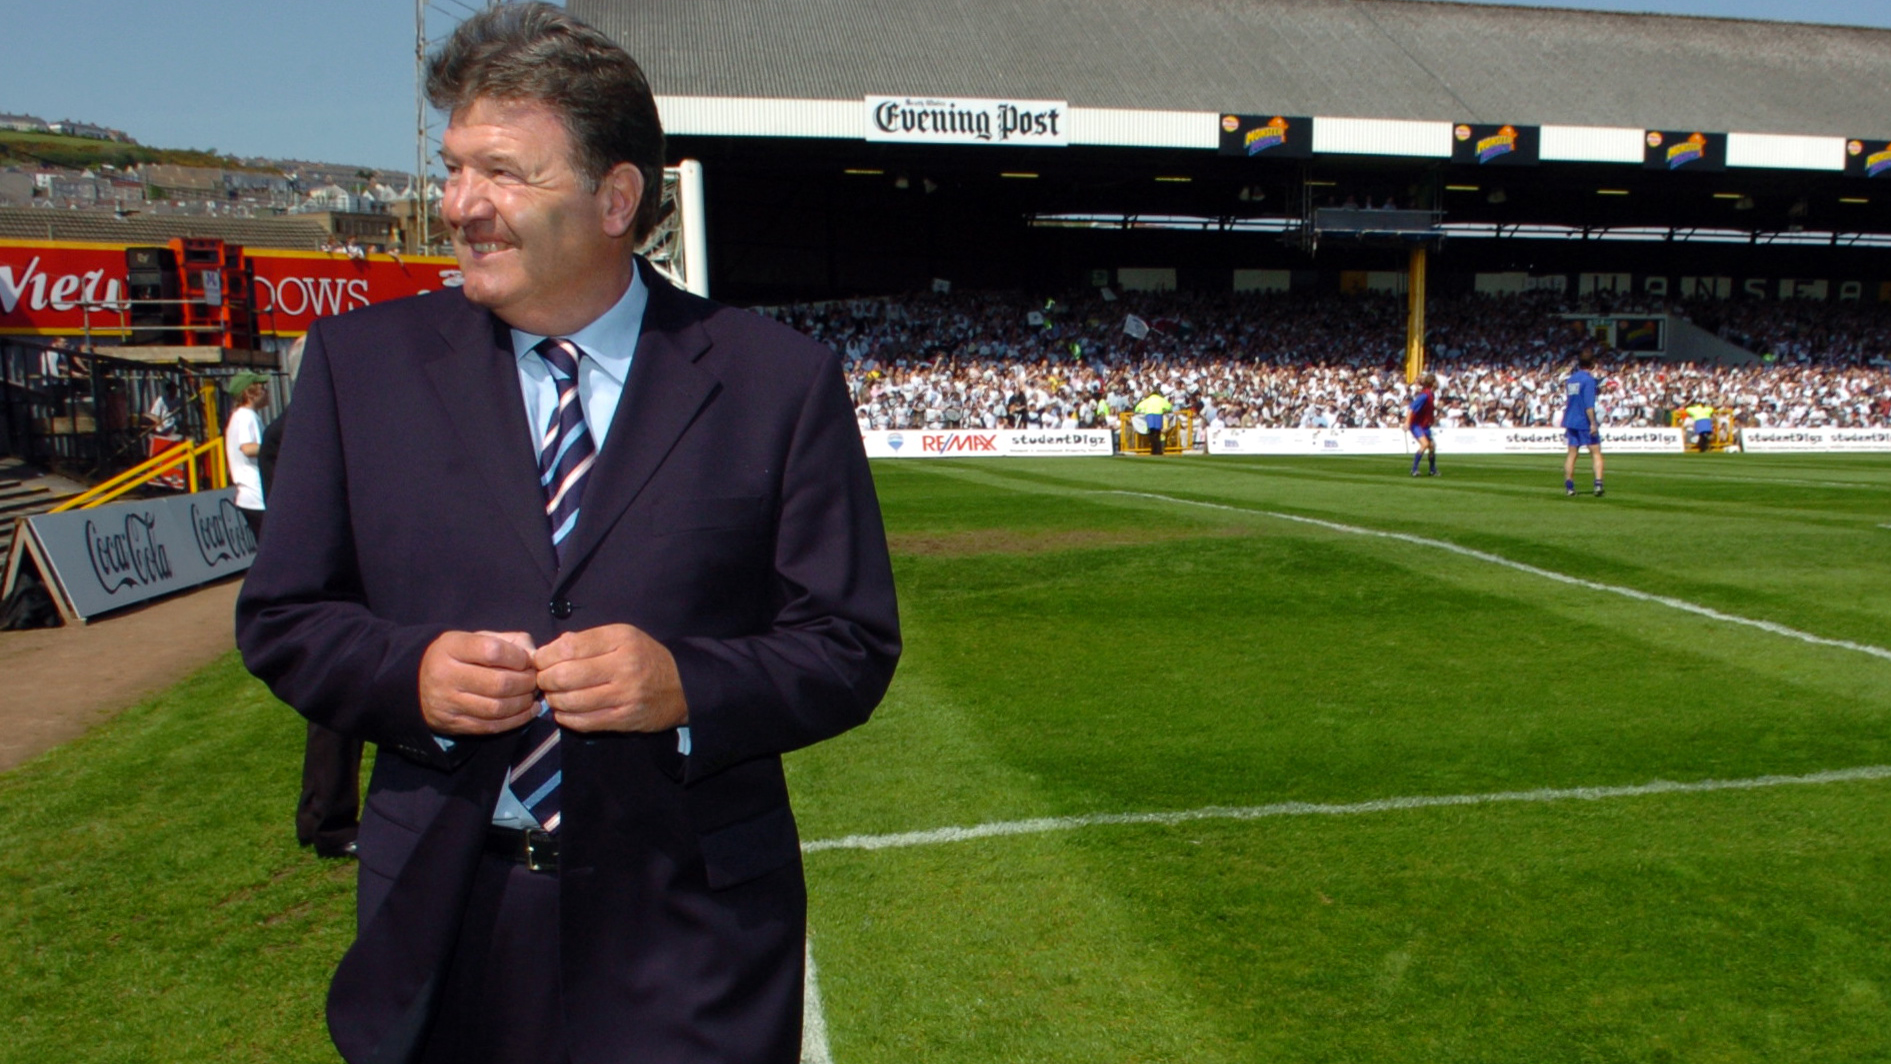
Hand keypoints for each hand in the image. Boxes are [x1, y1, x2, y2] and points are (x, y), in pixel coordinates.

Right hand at [419, 630, 540, 735]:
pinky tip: (527, 711)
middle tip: (534, 680)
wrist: (418, 683)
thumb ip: (508, 641)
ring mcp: (448, 703)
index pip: (492, 651)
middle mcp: (445, 675)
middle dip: (526, 683)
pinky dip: (516, 720)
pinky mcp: (452, 724)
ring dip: (523, 703)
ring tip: (531, 695)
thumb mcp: (476, 638)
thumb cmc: (458, 656)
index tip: (527, 660)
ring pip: (497, 708)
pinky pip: (491, 726)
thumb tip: (535, 656)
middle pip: (498, 683)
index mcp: (451, 647)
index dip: (518, 657)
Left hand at [534, 624, 688, 733]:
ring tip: (553, 695)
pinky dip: (565, 717)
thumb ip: (588, 640)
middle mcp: (623, 667)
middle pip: (565, 675)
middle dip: (545, 679)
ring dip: (553, 699)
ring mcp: (624, 696)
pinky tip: (563, 711)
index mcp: (621, 640)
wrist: (682, 686)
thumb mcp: (623, 636)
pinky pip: (584, 722)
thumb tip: (551, 649)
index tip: (540, 660)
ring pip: (571, 701)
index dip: (546, 656)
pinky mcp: (624, 720)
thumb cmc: (645, 657)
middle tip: (543, 680)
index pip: (569, 647)